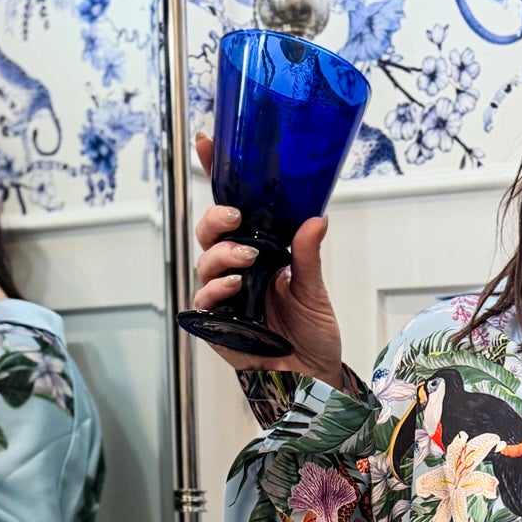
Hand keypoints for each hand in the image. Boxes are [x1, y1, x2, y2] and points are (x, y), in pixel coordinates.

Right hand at [190, 132, 343, 380]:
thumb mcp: (315, 291)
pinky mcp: (217, 324)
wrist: (312, 378)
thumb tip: (316, 218)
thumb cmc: (312, 336)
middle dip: (215, 219)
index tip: (208, 143)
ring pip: (205, 262)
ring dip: (221, 254)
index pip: (234, 210)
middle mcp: (237, 270)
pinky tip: (233, 287)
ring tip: (245, 258)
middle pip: (210, 232)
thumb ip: (308, 256)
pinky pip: (204, 300)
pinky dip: (215, 290)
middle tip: (235, 217)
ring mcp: (224, 296)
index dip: (217, 176)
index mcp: (259, 253)